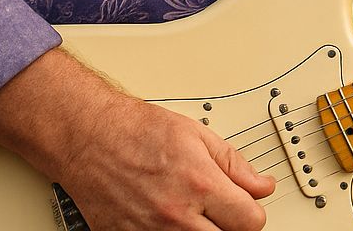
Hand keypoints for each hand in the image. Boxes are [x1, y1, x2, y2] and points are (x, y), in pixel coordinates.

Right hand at [60, 97, 274, 230]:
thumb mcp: (197, 134)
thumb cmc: (137, 130)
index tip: (246, 206)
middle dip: (230, 226)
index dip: (252, 213)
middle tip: (221, 211)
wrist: (89, 137)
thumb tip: (262, 186)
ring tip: (195, 215)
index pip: (250, 221)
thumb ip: (234, 164)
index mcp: (200, 184)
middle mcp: (177, 215)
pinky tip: (168, 221)